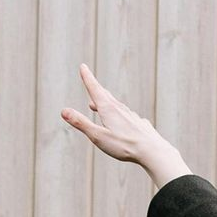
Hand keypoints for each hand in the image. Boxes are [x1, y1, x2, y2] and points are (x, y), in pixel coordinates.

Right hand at [61, 64, 188, 189]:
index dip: (87, 78)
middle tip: (91, 81)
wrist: (152, 151)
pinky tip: (125, 121)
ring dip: (107, 102)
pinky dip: (121, 114)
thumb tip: (63, 111)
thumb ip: (81, 123)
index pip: (95, 90)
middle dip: (96, 89)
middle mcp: (120, 109)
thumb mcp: (98, 136)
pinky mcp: (139, 124)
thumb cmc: (124, 146)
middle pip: (105, 96)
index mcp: (108, 109)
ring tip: (102, 104)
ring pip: (117, 106)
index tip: (83, 66)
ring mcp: (131, 116)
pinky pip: (128, 116)